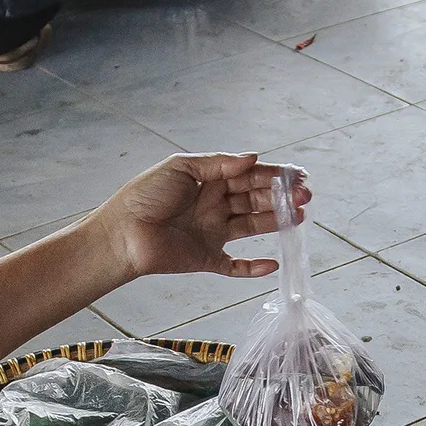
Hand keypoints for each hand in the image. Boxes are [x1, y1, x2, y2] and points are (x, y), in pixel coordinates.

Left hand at [87, 153, 311, 281]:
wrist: (121, 234)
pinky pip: (235, 266)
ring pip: (251, 227)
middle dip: (280, 197)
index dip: (274, 175)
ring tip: (298, 218)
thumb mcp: (181, 168)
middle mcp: (214, 206)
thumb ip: (218, 163)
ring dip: (275, 223)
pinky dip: (253, 267)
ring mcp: (212, 233)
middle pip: (255, 200)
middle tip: (304, 197)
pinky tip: (272, 263)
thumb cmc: (144, 196)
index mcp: (208, 181)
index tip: (298, 176)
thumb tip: (253, 157)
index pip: (248, 176)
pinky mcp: (206, 259)